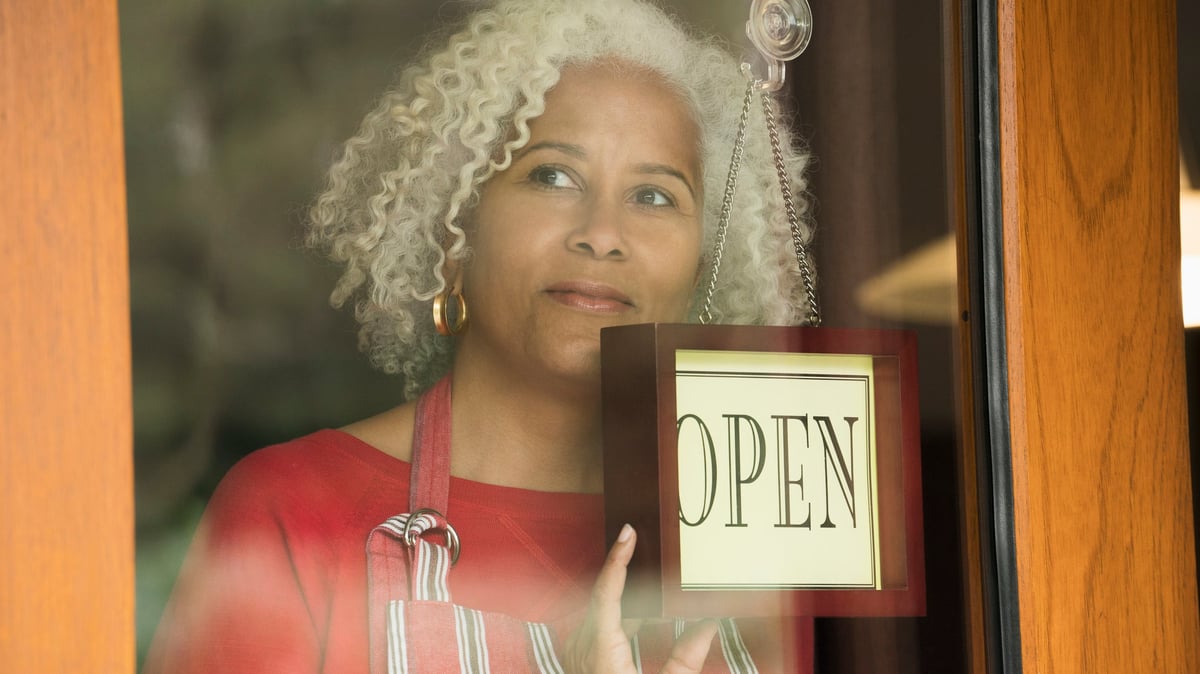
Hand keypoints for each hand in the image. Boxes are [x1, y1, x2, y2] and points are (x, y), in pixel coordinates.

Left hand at [563, 524, 717, 672]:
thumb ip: (687, 658)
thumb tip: (708, 624)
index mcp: (600, 652)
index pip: (607, 592)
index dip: (618, 558)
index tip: (628, 532)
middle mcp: (581, 649)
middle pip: (606, 598)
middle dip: (632, 577)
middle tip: (654, 554)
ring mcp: (576, 655)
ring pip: (603, 612)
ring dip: (631, 602)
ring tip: (662, 596)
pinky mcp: (579, 661)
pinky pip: (599, 628)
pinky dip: (623, 620)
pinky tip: (647, 622)